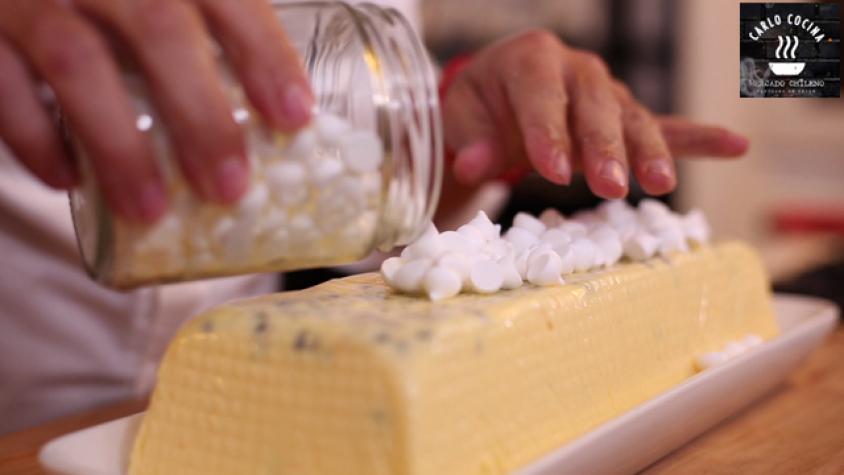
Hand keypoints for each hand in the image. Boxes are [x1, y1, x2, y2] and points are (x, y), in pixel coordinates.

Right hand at [0, 0, 312, 221]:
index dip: (263, 52)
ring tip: (149, 210)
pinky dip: (36, 138)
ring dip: (119, 146)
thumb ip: (197, 33)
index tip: (295, 115)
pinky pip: (2, 83)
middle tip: (228, 186)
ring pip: (77, 61)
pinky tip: (68, 181)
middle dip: (200, 114)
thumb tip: (275, 115)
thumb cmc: (105, 4)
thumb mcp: (153, 3)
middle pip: (159, 29)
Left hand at [442, 30, 748, 197]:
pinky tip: (733, 146)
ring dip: (647, 151)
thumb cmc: (481, 103)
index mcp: (532, 59)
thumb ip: (471, 139)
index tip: (555, 172)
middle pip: (596, 107)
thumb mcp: (461, 116)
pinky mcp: (623, 116)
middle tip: (611, 185)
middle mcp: (576, 69)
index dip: (549, 134)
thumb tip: (475, 165)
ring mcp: (605, 91)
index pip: (542, 97)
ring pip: (631, 119)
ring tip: (660, 183)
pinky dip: (697, 137)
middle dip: (604, 147)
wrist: (499, 92)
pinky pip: (664, 124)